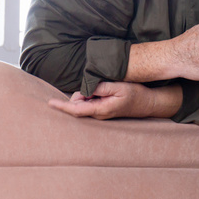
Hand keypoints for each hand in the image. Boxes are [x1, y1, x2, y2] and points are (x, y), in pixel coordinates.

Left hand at [48, 81, 170, 119]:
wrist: (148, 103)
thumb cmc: (136, 94)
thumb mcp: (119, 87)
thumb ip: (101, 88)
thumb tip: (86, 89)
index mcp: (101, 110)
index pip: (76, 109)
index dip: (62, 106)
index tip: (50, 103)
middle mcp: (98, 114)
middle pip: (78, 104)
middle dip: (80, 93)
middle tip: (96, 84)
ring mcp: (101, 114)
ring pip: (84, 102)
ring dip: (88, 93)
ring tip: (106, 87)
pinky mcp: (103, 110)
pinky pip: (90, 102)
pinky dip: (92, 95)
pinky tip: (104, 90)